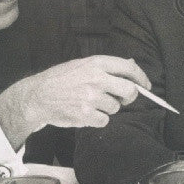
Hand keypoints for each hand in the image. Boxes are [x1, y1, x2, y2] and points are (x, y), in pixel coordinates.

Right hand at [0, 55, 151, 146]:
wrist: (37, 96)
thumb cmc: (60, 79)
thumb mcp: (82, 64)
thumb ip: (106, 66)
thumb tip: (131, 63)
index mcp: (96, 63)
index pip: (128, 68)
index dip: (141, 78)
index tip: (146, 86)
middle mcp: (96, 79)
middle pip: (129, 90)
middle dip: (129, 96)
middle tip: (122, 98)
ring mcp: (91, 97)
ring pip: (115, 107)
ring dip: (107, 108)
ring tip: (90, 103)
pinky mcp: (86, 115)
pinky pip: (104, 120)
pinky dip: (97, 119)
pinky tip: (85, 113)